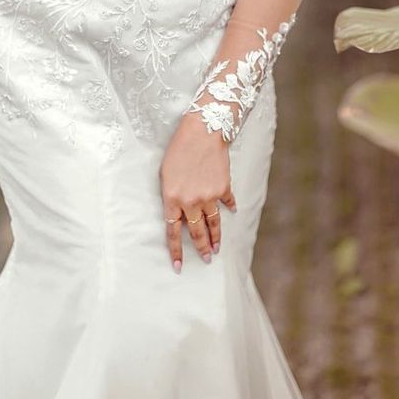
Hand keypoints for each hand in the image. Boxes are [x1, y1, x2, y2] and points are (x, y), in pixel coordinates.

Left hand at [159, 111, 236, 272]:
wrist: (202, 132)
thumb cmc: (178, 149)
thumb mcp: (166, 174)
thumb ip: (171, 196)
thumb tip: (180, 214)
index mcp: (172, 199)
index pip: (172, 232)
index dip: (176, 251)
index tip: (178, 267)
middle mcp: (191, 202)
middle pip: (196, 232)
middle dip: (201, 248)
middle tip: (206, 259)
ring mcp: (209, 196)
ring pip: (213, 223)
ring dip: (215, 237)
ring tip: (217, 248)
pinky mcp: (223, 188)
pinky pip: (226, 203)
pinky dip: (229, 208)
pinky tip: (232, 212)